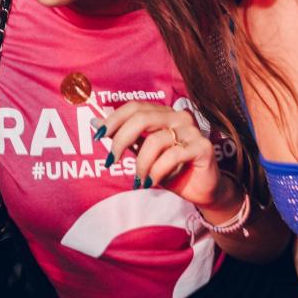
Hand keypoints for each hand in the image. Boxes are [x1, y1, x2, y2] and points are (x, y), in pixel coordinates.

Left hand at [99, 101, 239, 213]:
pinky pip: (172, 156)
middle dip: (121, 140)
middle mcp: (179, 116)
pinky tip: (152, 182)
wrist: (202, 190)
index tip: (98, 136)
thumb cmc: (171, 170)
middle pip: (142, 118)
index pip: (135, 107)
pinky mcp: (202, 147)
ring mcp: (192, 130)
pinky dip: (157, 171)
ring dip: (141, 164)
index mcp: (164, 113)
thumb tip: (95, 122)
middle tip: (111, 160)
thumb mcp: (143, 153)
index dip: (114, 119)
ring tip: (139, 179)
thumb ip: (124, 137)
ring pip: (155, 141)